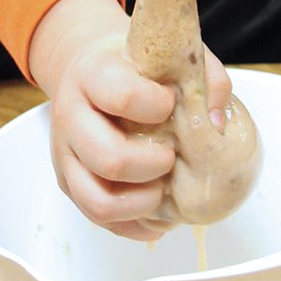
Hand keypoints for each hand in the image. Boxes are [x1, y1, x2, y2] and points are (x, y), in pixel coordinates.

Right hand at [29, 0, 230, 238]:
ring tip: (163, 189)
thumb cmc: (135, 64)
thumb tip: (216, 125)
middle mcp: (70, 116)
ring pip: (97, 200)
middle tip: (171, 155)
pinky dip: (134, 224)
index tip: (170, 103)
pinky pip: (98, 219)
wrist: (88, 68)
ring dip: (141, 203)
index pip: (122, 97)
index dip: (157, 106)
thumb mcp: (168, 55)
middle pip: (109, 159)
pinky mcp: (68, 181)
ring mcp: (65, 154)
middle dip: (154, 166)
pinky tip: (158, 214)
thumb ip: (204, 77)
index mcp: (92, 75)